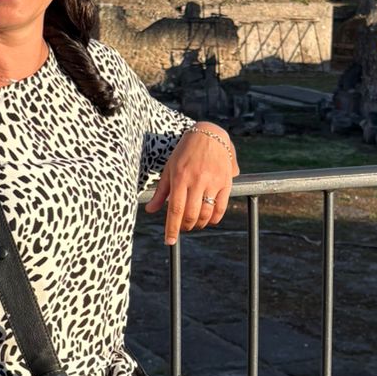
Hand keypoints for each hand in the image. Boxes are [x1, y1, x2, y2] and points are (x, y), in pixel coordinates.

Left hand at [145, 122, 238, 245]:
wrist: (210, 134)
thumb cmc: (185, 152)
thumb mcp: (169, 168)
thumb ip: (161, 191)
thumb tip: (150, 210)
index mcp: (180, 177)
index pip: (175, 209)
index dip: (172, 228)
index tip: (169, 241)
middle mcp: (197, 180)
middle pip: (191, 214)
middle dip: (185, 227)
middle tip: (182, 228)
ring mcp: (213, 181)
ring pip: (206, 213)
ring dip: (199, 224)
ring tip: (194, 224)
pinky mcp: (226, 182)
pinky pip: (221, 207)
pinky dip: (214, 219)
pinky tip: (209, 220)